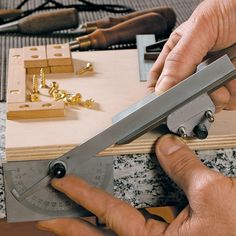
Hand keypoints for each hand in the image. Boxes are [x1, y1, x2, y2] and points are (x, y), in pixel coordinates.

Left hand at [37, 135, 235, 235]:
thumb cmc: (235, 235)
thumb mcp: (214, 197)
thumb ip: (185, 168)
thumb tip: (166, 145)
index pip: (106, 213)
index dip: (82, 194)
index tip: (62, 182)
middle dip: (69, 226)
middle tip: (45, 216)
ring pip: (112, 233)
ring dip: (89, 224)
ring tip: (69, 215)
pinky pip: (133, 226)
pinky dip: (116, 218)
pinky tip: (110, 211)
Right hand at [148, 0, 235, 111]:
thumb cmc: (231, 6)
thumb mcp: (200, 27)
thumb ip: (179, 58)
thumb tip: (163, 87)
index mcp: (177, 53)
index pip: (159, 77)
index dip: (157, 92)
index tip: (161, 103)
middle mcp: (194, 67)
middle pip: (182, 95)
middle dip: (191, 98)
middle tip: (201, 91)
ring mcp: (212, 78)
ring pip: (205, 101)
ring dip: (215, 97)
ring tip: (224, 82)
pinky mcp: (230, 85)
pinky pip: (227, 102)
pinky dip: (232, 97)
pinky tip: (233, 83)